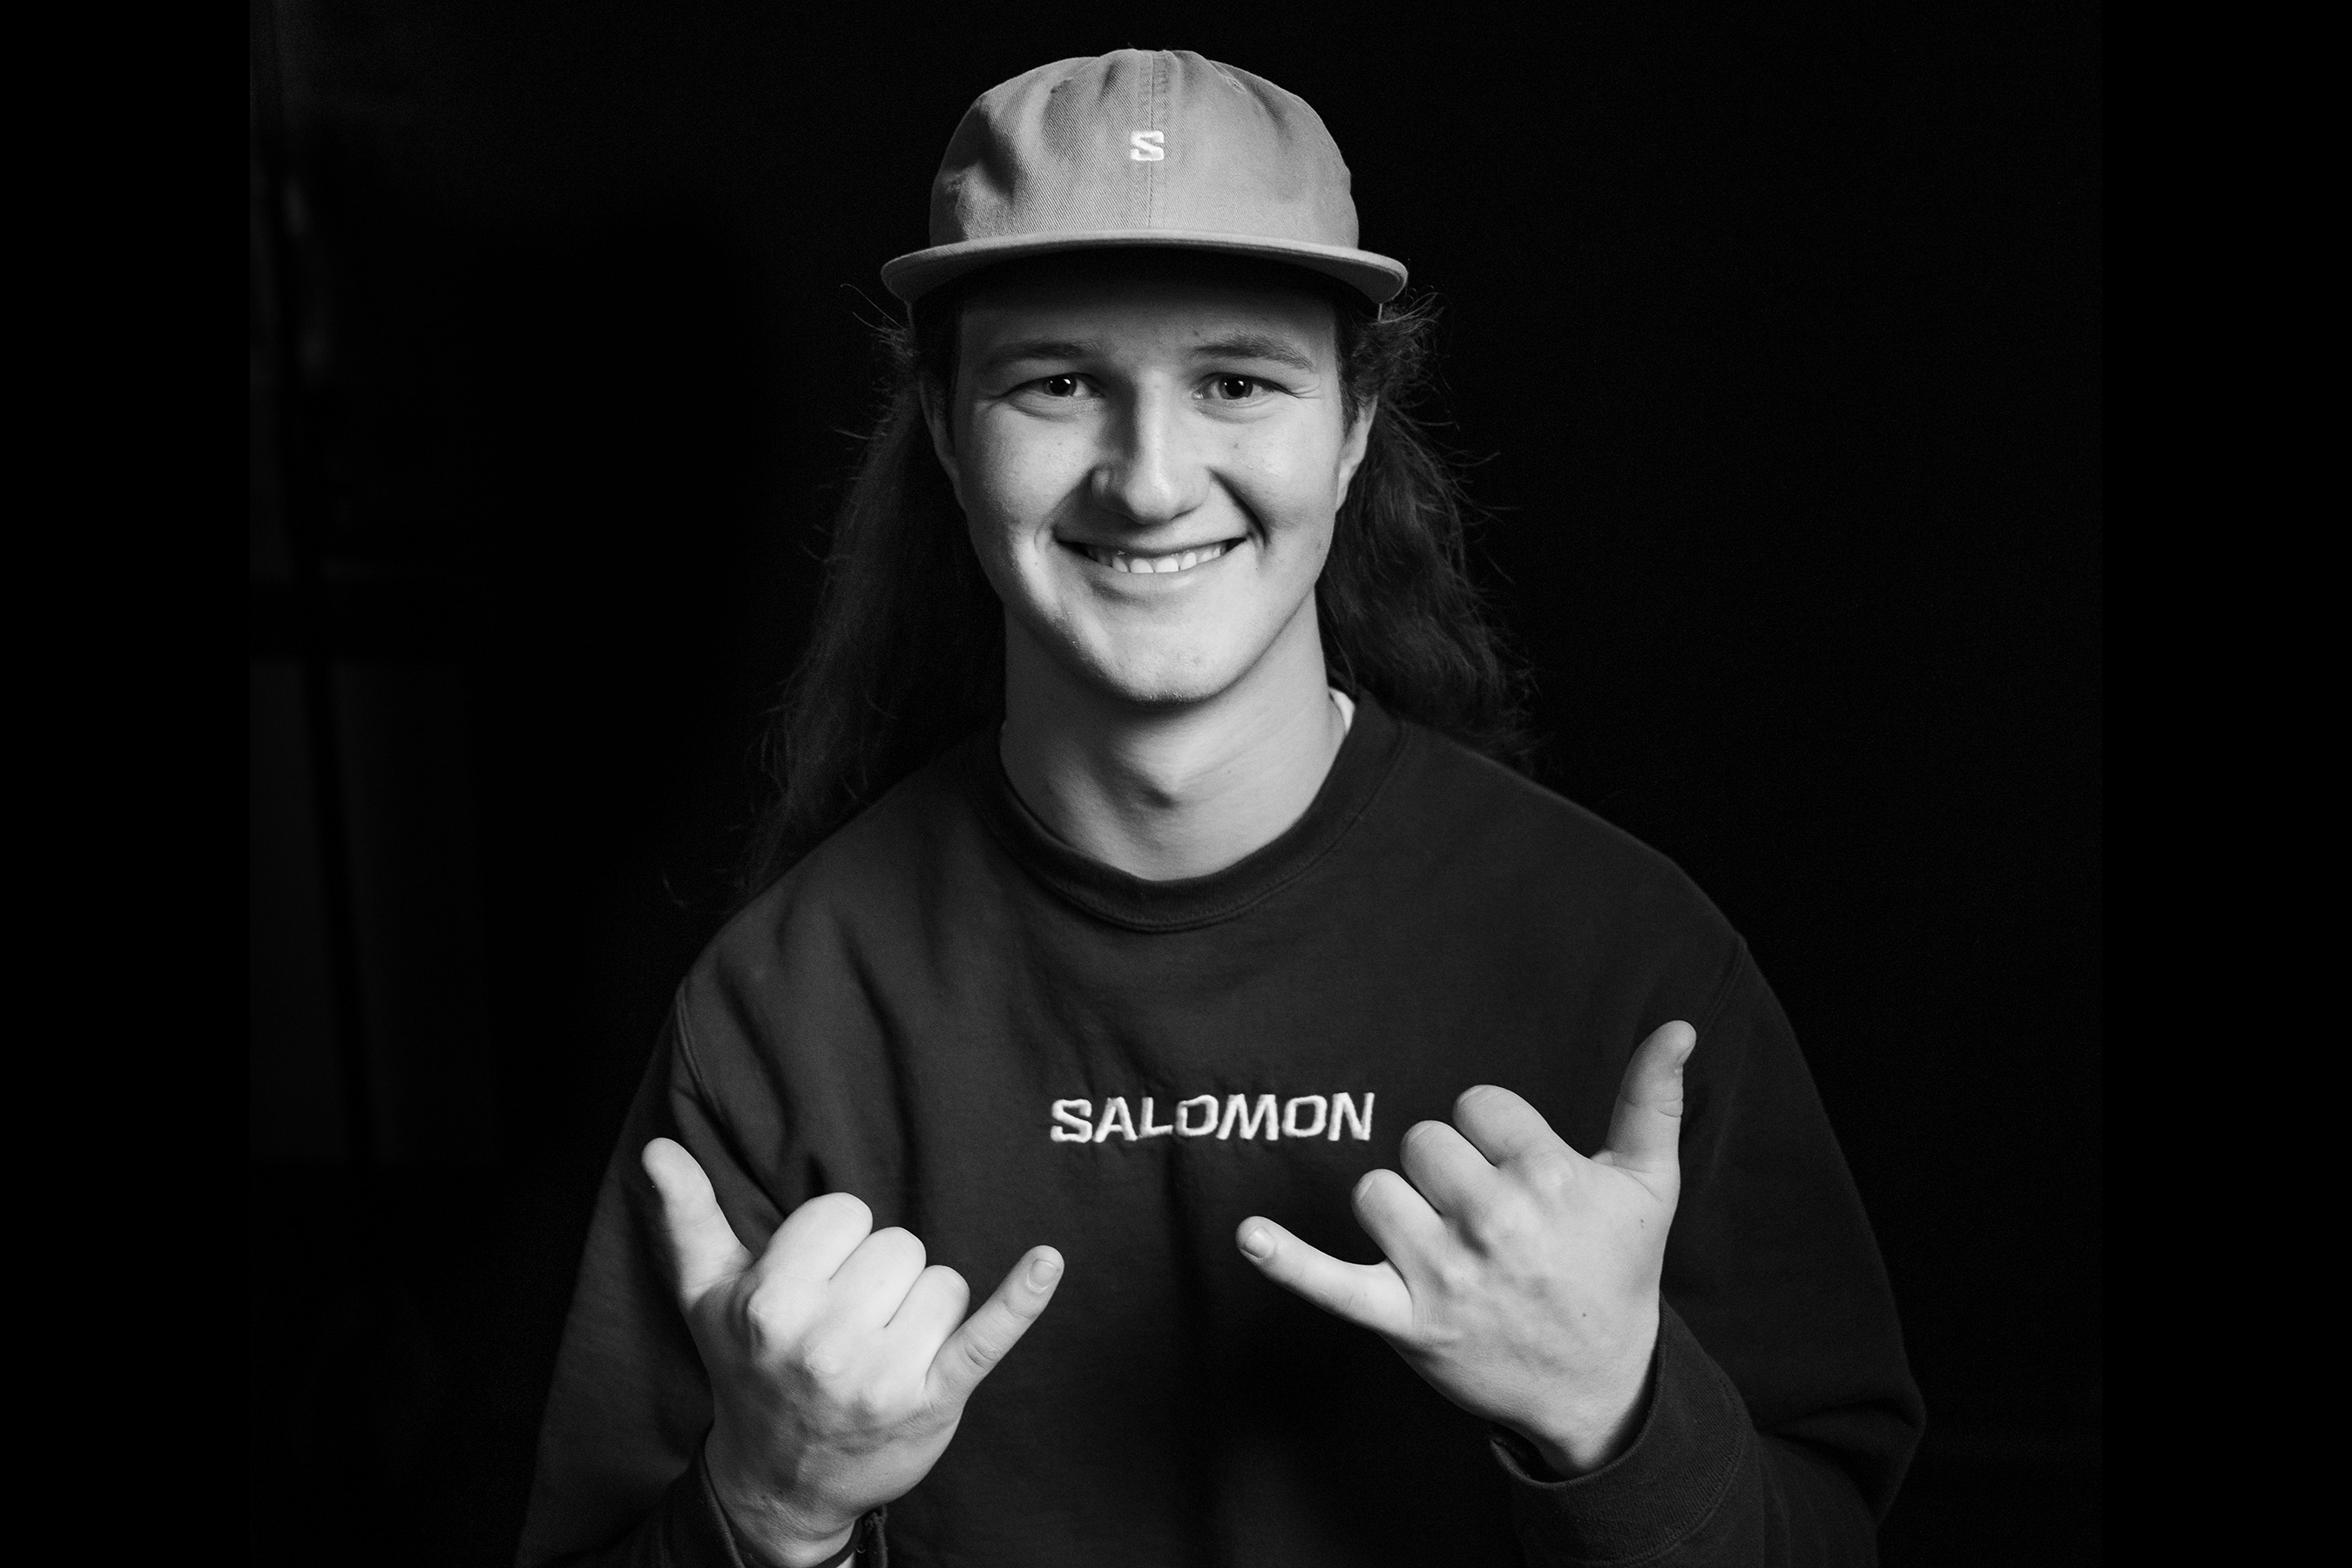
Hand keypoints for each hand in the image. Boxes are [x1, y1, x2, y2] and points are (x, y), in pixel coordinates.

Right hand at [643, 1138, 1062, 1566]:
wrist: (780, 1481)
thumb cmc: (748, 1369)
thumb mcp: (707, 1297)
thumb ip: (688, 1218)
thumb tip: (659, 1148)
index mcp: (771, 1301)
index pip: (844, 1213)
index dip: (835, 1243)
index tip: (817, 1283)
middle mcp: (825, 1340)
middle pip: (898, 1245)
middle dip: (880, 1277)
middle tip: (847, 1325)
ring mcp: (882, 1374)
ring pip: (941, 1281)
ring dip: (922, 1309)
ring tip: (881, 1348)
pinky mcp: (935, 1399)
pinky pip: (988, 1333)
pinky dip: (1021, 1298)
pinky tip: (1047, 1262)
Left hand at [1237, 1021, 1695, 1475]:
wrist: (1599, 1386)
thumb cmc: (1616, 1272)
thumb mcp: (1649, 1184)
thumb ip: (1654, 1099)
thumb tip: (1679, 1027)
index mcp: (1551, 1178)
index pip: (1476, 1104)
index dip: (1494, 1133)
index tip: (1519, 1172)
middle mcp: (1496, 1223)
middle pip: (1423, 1143)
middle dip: (1447, 1171)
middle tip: (1487, 1216)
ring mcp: (1446, 1275)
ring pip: (1377, 1192)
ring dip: (1401, 1211)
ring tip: (1446, 1245)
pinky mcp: (1407, 1321)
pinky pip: (1332, 1284)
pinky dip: (1289, 1262)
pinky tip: (1248, 1237)